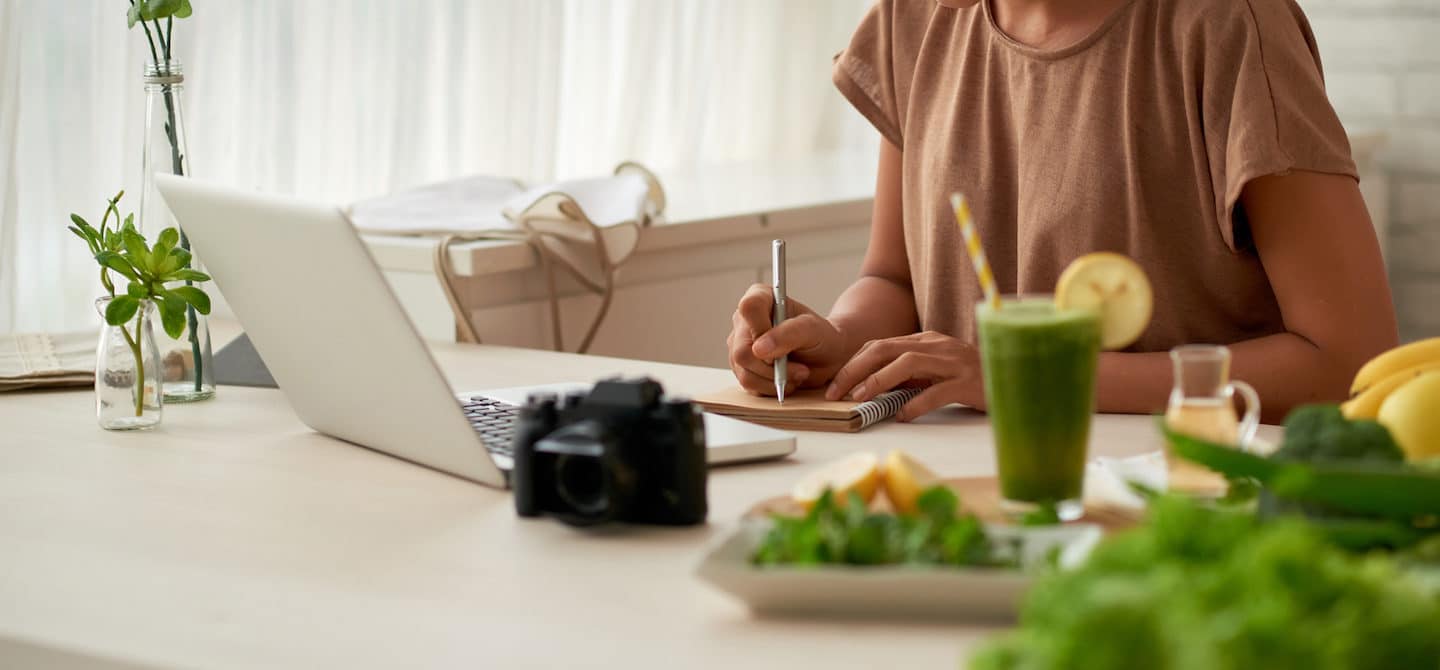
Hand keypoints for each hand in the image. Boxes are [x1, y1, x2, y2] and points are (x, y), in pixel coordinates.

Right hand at [726, 283, 850, 395]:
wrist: (826, 357)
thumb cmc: (821, 336)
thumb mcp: (812, 329)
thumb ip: (789, 334)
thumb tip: (759, 349)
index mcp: (760, 297)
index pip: (749, 308)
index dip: (762, 330)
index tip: (783, 344)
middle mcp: (744, 321)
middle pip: (742, 350)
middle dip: (774, 367)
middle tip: (801, 368)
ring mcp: (739, 346)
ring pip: (745, 372)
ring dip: (776, 380)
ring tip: (798, 374)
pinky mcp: (742, 368)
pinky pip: (749, 385)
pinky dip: (772, 388)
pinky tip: (787, 380)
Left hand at [825, 331, 983, 421]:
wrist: (1016, 380)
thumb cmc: (973, 379)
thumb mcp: (937, 372)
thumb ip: (909, 375)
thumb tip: (874, 389)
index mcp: (926, 341)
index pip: (880, 345)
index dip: (854, 363)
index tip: (835, 384)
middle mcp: (937, 346)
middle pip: (886, 349)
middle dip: (856, 369)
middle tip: (836, 392)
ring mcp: (954, 362)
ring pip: (908, 363)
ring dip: (879, 380)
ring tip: (862, 399)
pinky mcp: (969, 383)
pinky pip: (938, 392)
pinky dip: (916, 404)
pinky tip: (903, 415)